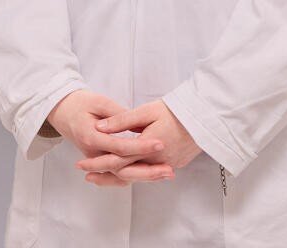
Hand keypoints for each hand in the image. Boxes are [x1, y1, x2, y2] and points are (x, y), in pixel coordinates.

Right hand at [47, 90, 174, 186]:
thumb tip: (135, 124)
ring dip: (144, 176)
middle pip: (122, 168)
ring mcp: (96, 159)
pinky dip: (134, 175)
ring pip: (121, 174)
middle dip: (148, 170)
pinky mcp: (100, 160)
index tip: (160, 143)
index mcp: (92, 137)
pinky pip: (117, 173)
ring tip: (166, 173)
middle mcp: (93, 153)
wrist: (62, 112)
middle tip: (169, 169)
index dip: (141, 146)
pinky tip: (152, 175)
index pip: (120, 146)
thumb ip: (117, 114)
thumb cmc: (80, 103)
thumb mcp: (98, 101)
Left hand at [78, 99, 201, 186]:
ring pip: (136, 176)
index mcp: (148, 148)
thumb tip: (100, 127)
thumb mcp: (148, 110)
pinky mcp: (174, 164)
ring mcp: (166, 166)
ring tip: (99, 176)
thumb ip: (123, 120)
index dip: (98, 162)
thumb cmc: (176, 110)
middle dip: (103, 174)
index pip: (117, 160)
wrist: (205, 118)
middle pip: (124, 173)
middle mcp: (156, 162)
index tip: (82, 163)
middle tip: (86, 173)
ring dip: (116, 177)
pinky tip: (126, 170)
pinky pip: (148, 174)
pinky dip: (134, 174)